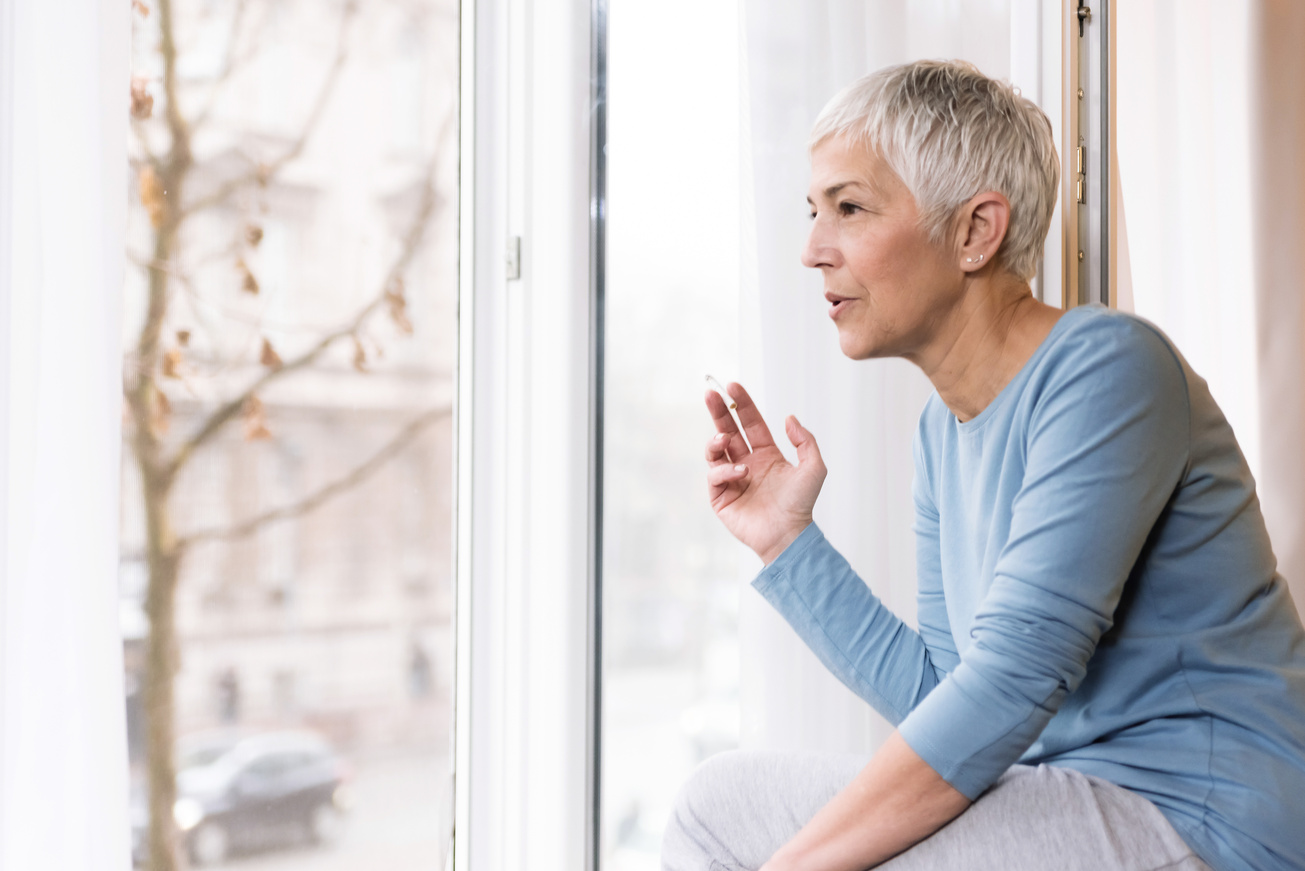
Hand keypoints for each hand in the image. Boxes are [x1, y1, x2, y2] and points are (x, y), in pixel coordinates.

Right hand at [704, 382, 826, 564]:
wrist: (789, 534)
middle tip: (710, 394)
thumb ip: (804, 440)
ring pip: (715, 452)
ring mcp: (732, 480)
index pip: (750, 423)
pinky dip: (724, 470)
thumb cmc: (802, 504)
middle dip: (718, 412)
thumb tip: (788, 418)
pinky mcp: (721, 497)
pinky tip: (741, 472)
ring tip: (723, 440)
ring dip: (716, 441)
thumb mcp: (813, 467)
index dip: (741, 405)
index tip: (732, 387)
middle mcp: (746, 464)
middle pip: (727, 431)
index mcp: (766, 454)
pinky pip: (715, 476)